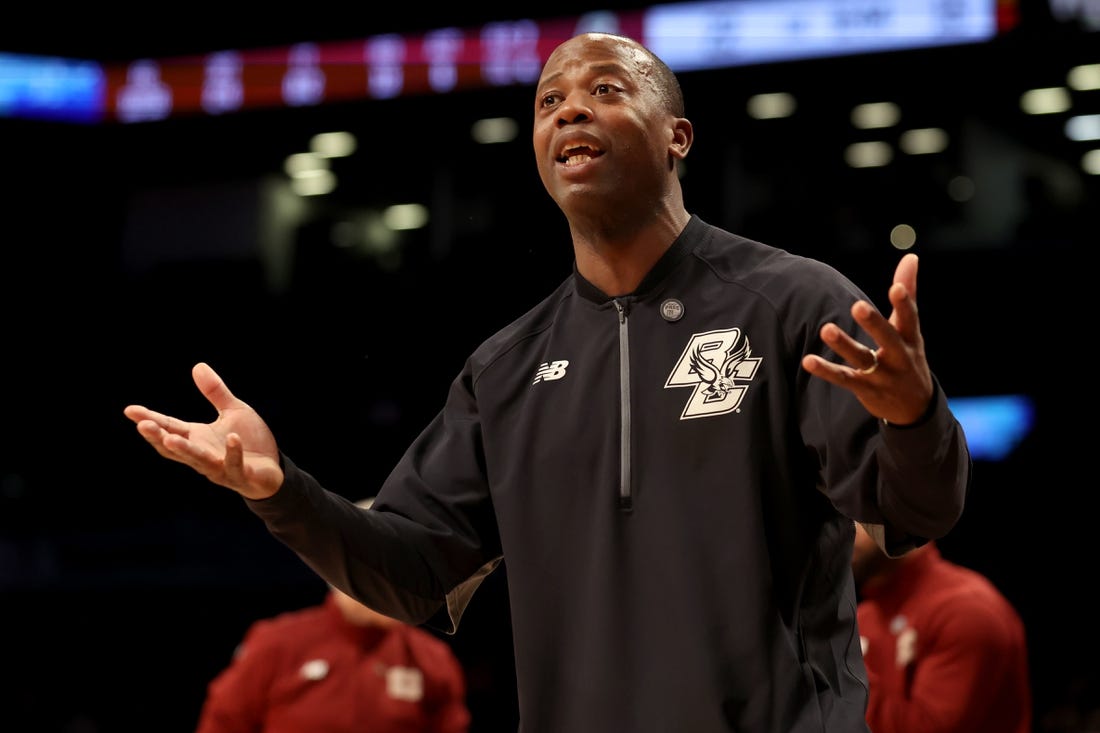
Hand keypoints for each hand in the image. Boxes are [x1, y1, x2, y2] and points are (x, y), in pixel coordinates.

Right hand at [123, 362, 283, 498]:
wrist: (273, 469)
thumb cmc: (250, 441)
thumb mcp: (233, 411)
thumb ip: (215, 392)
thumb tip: (197, 366)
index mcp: (198, 438)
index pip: (169, 428)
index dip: (150, 419)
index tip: (130, 410)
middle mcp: (203, 455)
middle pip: (175, 447)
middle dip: (158, 437)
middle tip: (142, 426)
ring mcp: (220, 467)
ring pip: (199, 461)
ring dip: (185, 450)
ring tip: (170, 439)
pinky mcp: (241, 475)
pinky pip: (234, 465)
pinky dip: (232, 452)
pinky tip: (232, 438)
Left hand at [801, 253, 933, 425]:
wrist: (915, 408)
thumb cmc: (908, 356)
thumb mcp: (910, 328)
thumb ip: (908, 292)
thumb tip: (911, 255)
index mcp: (910, 339)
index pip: (910, 319)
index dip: (905, 303)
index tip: (896, 287)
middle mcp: (899, 357)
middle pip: (888, 339)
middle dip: (874, 323)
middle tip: (857, 306)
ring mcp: (882, 375)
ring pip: (862, 359)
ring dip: (844, 346)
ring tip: (826, 329)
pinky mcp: (865, 389)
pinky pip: (844, 379)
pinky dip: (826, 371)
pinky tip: (808, 360)